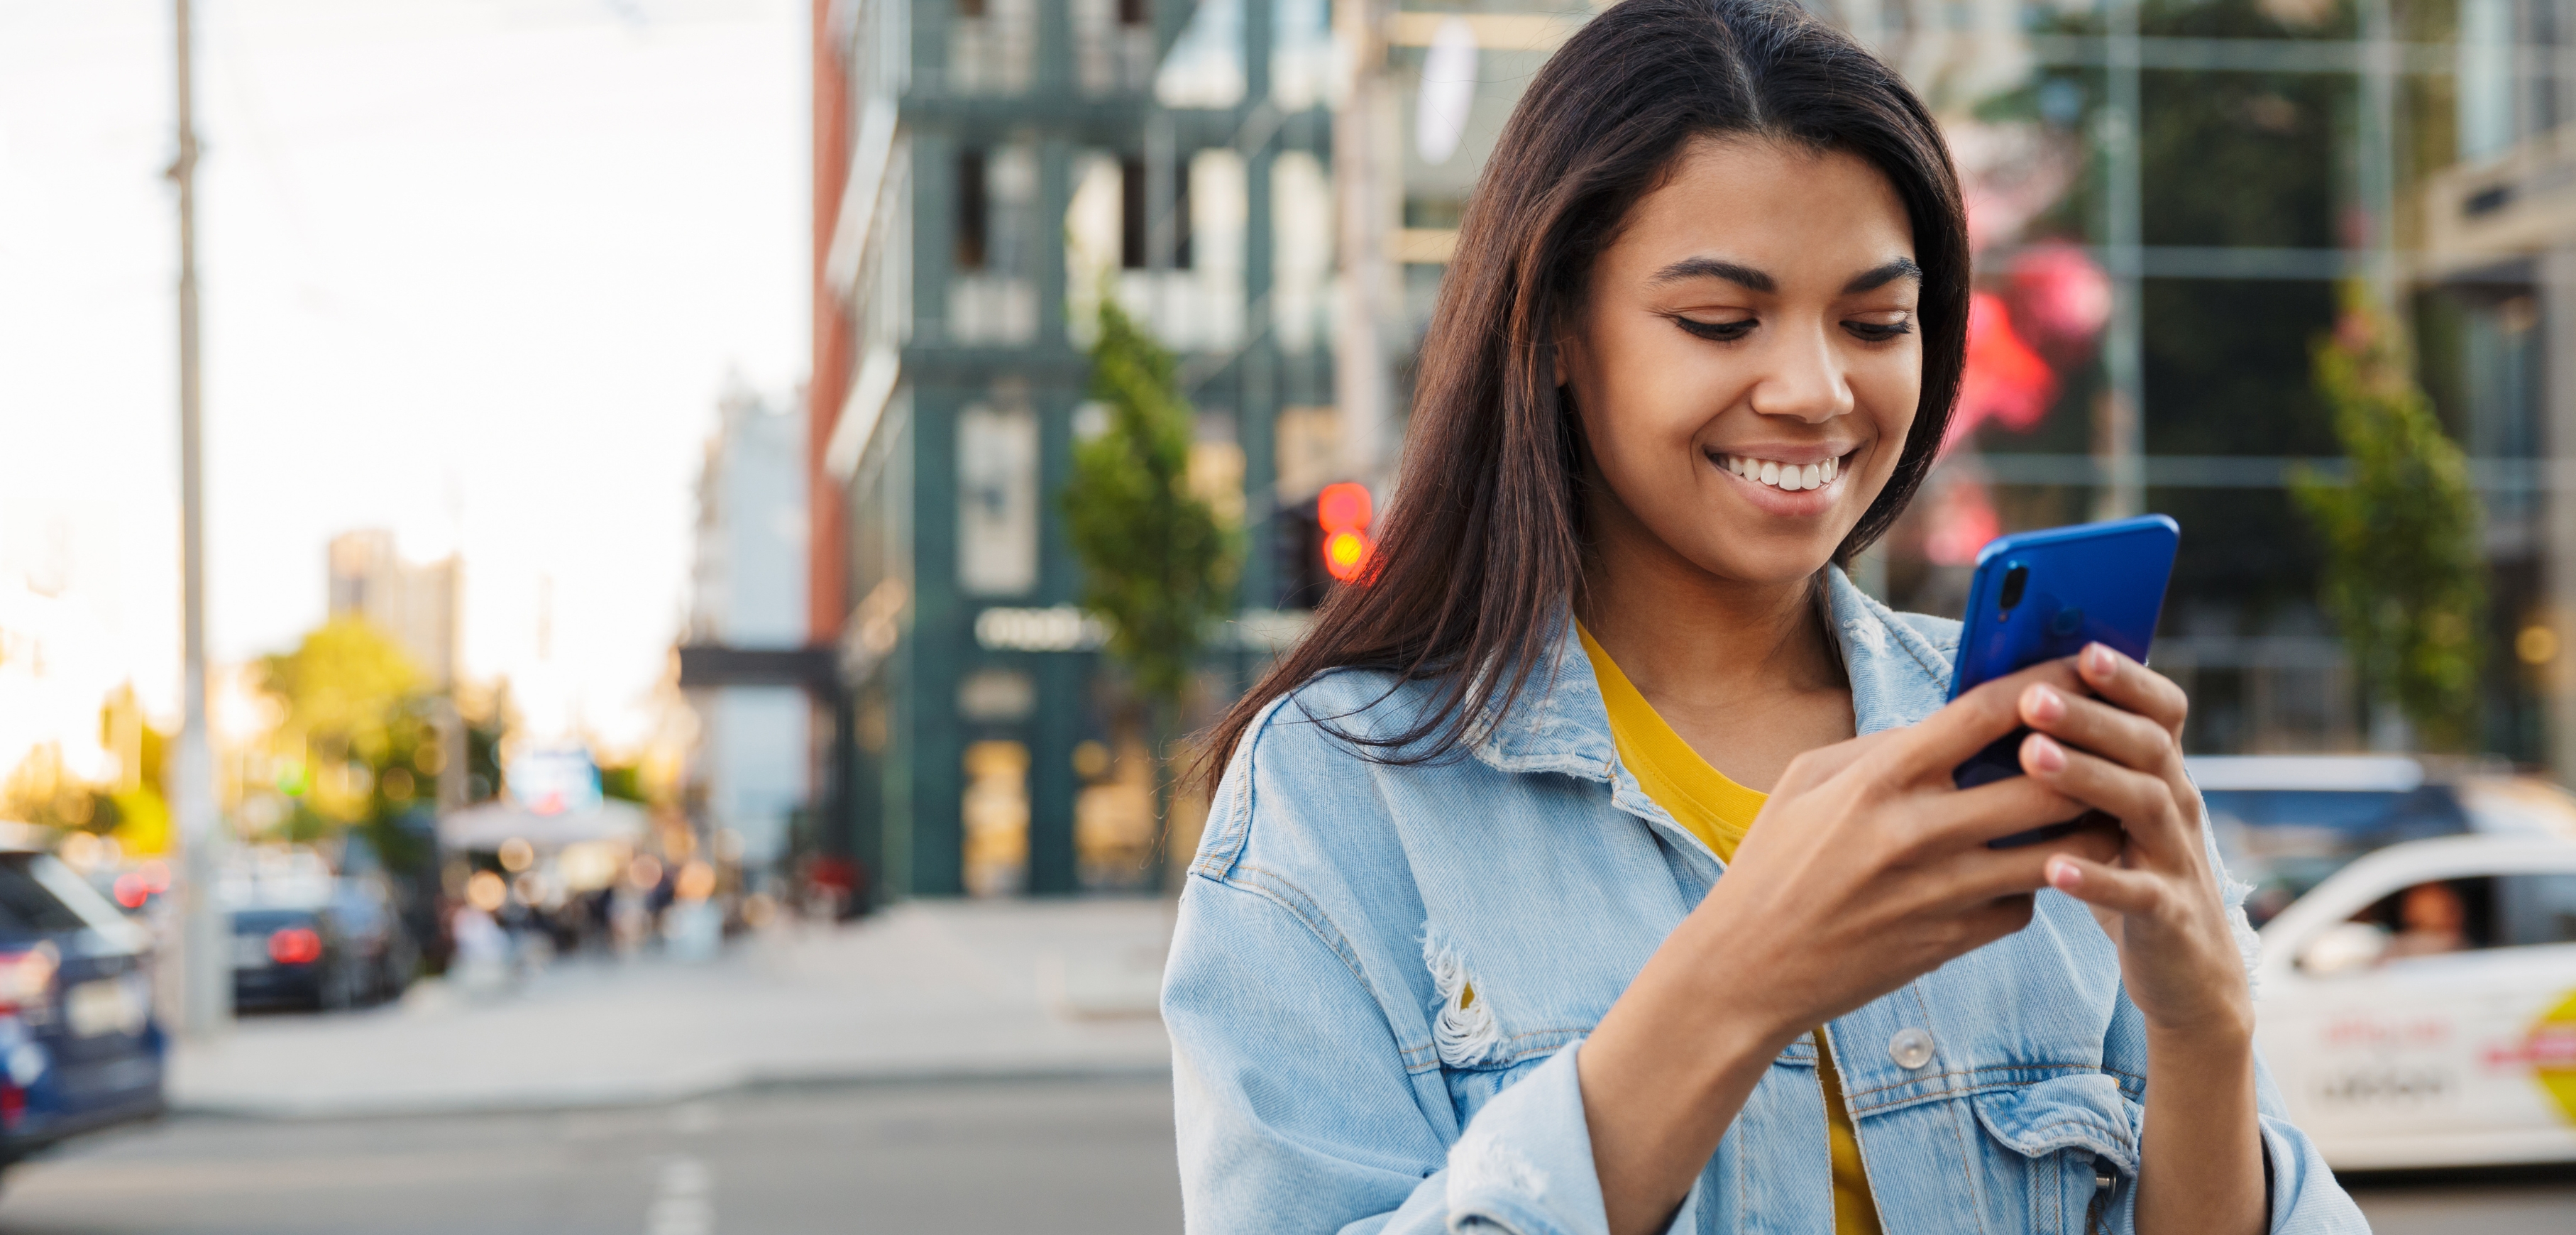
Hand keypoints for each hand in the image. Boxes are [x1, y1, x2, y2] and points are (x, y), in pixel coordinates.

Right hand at [1582, 660, 2124, 1234]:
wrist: (1747, 970)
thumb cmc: (1773, 864)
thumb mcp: (1806, 781)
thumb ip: (1882, 747)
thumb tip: (1951, 725)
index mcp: (1881, 777)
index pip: (1986, 712)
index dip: (2046, 682)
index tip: (2080, 665)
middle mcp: (1919, 832)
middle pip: (2048, 785)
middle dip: (2088, 763)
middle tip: (2107, 748)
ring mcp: (1941, 892)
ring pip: (2057, 854)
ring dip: (2083, 830)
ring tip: (2092, 810)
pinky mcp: (1952, 942)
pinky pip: (2024, 907)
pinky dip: (2032, 888)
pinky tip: (2024, 874)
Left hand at [2013, 644, 2251, 1042]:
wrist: (2189, 973)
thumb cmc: (2126, 871)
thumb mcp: (2109, 811)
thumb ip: (2078, 761)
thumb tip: (2004, 699)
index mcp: (2160, 772)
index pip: (2161, 709)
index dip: (2129, 678)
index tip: (2083, 647)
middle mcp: (2176, 805)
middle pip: (2146, 746)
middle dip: (2090, 717)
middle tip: (2033, 697)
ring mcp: (2177, 859)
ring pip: (2145, 805)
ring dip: (2087, 777)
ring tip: (2030, 758)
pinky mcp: (2168, 916)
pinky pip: (2137, 893)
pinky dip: (2097, 878)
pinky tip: (2052, 866)